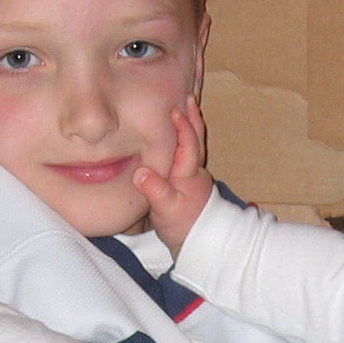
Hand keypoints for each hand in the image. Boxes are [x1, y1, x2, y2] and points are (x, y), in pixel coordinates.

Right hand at [133, 97, 214, 253]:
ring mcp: (195, 178)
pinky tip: (179, 140)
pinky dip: (187, 141)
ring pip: (194, 146)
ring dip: (190, 127)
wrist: (202, 244)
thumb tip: (141, 173)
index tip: (176, 109)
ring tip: (185, 111)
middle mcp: (194, 172)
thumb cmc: (184, 226)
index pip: (188, 144)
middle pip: (196, 140)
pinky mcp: (191, 185)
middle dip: (192, 118)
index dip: (182, 126)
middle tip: (189, 98)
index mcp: (188, 174)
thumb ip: (154, 190)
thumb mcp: (165, 210)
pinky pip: (190, 155)